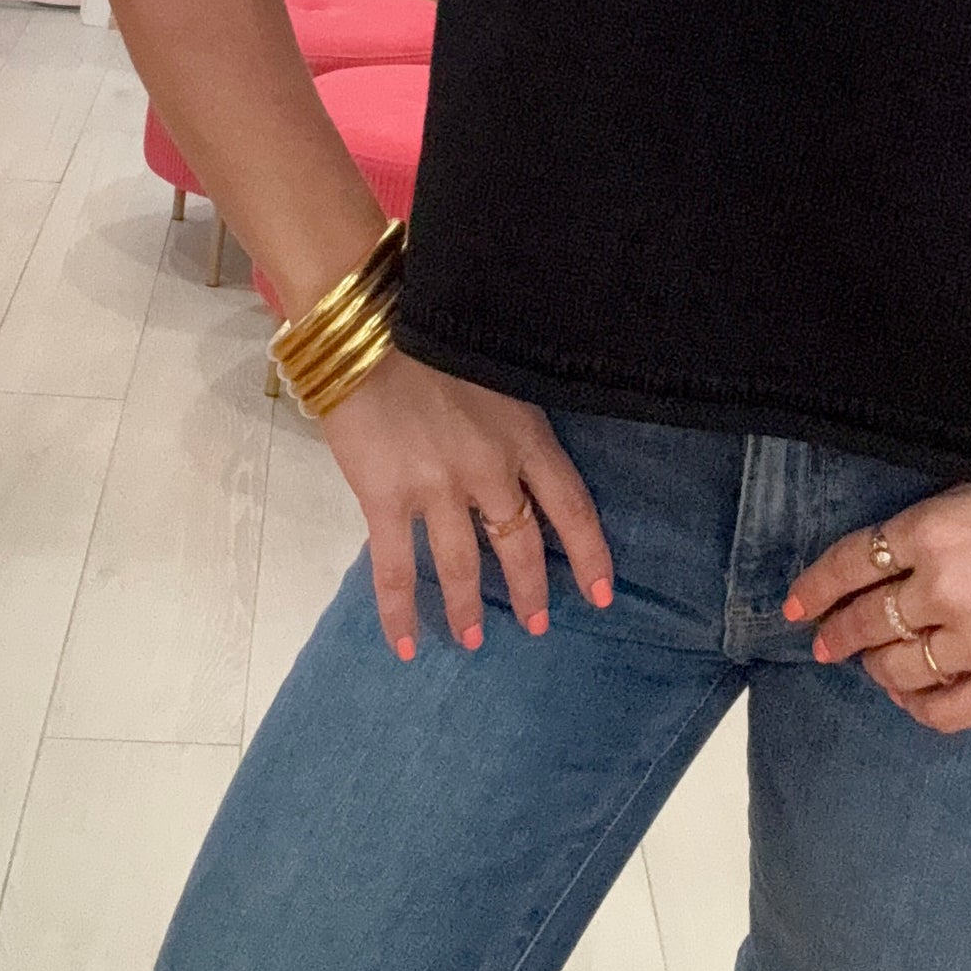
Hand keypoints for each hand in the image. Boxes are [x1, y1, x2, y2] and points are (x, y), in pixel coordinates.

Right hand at [318, 347, 615, 659]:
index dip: (589, 554)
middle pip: (520, 543)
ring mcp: (437, 488)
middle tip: (536, 625)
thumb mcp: (495, 374)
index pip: (571, 506)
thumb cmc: (431, 338)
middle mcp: (489, 469)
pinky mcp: (386, 498)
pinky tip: (407, 644)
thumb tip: (513, 460)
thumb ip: (509, 422)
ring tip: (472, 640)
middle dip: (530, 590)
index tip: (602, 595)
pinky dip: (401, 613)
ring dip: (469, 608)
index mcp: (524, 434)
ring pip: (463, 564)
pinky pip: (396, 570)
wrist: (368, 326)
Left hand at [783, 457, 970, 733]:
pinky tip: (913, 695)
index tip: (795, 604)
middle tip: (823, 642)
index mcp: (932, 529)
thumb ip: (936, 522)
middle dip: (836, 633)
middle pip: (864, 621)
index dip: (814, 587)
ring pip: (896, 668)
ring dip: (876, 667)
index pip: (848, 563)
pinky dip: (916, 705)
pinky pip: (939, 711)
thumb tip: (891, 553)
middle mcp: (942, 588)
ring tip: (875, 666)